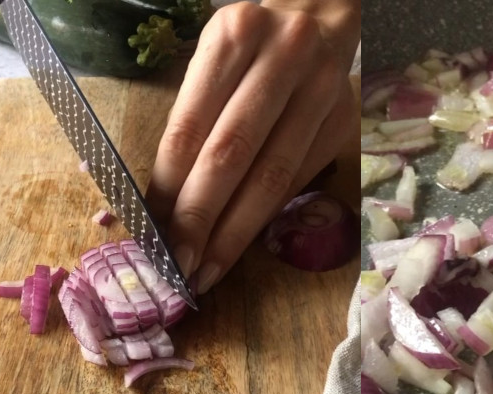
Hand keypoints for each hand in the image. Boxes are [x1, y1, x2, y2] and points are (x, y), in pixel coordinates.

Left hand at [146, 0, 359, 293]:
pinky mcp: (342, 120)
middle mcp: (283, 57)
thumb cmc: (249, 46)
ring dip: (235, 232)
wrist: (318, 16)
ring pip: (271, 175)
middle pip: (231, 153)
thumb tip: (161, 202)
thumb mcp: (213, 59)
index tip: (151, 231)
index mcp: (234, 36)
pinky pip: (297, 180)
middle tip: (178, 264)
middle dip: (200, 217)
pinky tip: (241, 244)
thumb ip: (193, 118)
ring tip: (206, 270)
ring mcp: (320, 89)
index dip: (169, 185)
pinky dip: (264, 216)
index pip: (191, 125)